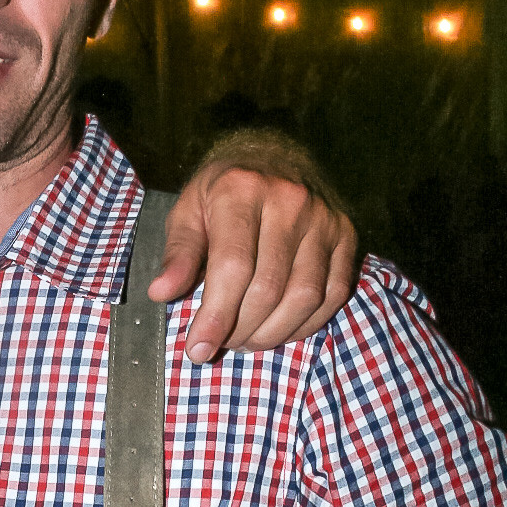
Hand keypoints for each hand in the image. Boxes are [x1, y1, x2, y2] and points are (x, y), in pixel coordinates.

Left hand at [150, 154, 356, 362]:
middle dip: (241, 330)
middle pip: (268, 288)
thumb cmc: (221, 193)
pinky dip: (306, 323)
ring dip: (273, 333)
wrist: (273, 157)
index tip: (198, 349)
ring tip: (247, 340)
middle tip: (222, 343)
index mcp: (240, 190)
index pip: (232, 267)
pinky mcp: (346, 234)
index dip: (216, 316)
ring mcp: (324, 218)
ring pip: (304, 296)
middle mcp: (289, 200)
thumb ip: (178, 253)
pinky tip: (280, 329)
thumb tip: (160, 293)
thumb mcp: (188, 211)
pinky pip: (333, 293)